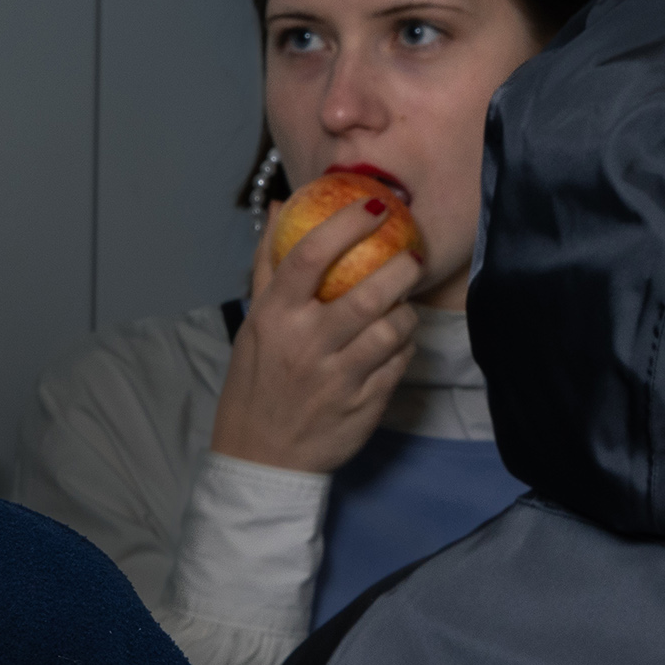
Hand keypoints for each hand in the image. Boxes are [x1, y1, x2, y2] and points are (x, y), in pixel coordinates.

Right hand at [208, 195, 421, 472]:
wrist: (260, 459)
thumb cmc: (255, 384)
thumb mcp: (252, 326)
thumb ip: (268, 266)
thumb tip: (282, 207)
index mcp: (273, 319)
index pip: (309, 257)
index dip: (347, 224)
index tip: (374, 205)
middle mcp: (304, 345)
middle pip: (368, 292)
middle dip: (401, 266)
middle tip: (411, 256)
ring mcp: (336, 378)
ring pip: (393, 329)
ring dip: (406, 312)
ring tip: (402, 305)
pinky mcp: (362, 405)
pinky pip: (400, 363)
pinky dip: (405, 347)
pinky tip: (396, 342)